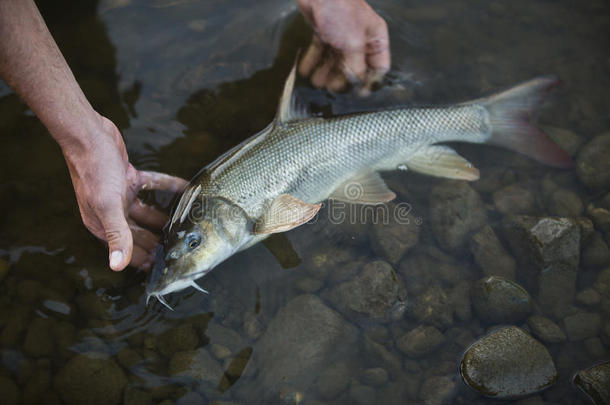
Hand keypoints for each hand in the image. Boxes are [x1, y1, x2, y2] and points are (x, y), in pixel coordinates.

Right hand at [63, 114, 186, 270]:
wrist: (88, 134)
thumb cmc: (94, 170)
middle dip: (157, 242)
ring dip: (164, 218)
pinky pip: (154, 185)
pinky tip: (187, 189)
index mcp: (101, 224)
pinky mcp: (129, 177)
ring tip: (186, 226)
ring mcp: (120, 194)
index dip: (145, 260)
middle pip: (139, 233)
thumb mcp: (107, 205)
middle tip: (181, 249)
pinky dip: (169, 187)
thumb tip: (116, 267)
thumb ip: (117, 235)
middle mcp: (111, 212)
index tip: (166, 268)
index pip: (126, 250)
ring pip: (147, 212)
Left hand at [297, 0, 390, 94]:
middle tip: (333, 88)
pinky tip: (305, 71)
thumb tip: (356, 84)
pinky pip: (320, 51)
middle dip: (343, 79)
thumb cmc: (342, 9)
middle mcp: (361, 39)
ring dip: (326, 73)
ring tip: (316, 82)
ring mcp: (342, 36)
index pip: (378, 67)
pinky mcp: (325, 32)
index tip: (359, 94)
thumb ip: (356, 67)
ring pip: (335, 61)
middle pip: (354, 67)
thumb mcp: (353, 43)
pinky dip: (312, 61)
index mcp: (375, 39)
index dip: (370, 82)